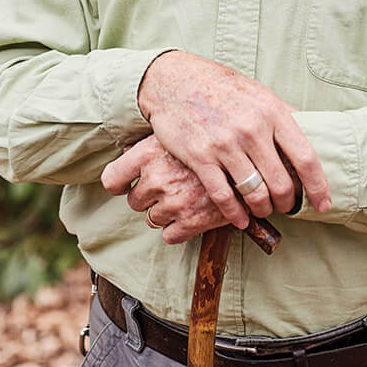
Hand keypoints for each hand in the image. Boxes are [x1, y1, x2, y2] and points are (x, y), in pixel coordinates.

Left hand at [100, 135, 228, 243]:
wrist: (253, 157)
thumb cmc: (215, 140)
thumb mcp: (180, 131)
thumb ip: (152, 145)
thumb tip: (128, 153)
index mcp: (149, 152)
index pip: (112, 179)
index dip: (120, 185)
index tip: (127, 185)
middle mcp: (158, 177)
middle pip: (135, 201)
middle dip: (150, 198)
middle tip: (172, 187)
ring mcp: (174, 200)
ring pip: (153, 219)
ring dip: (167, 212)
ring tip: (187, 198)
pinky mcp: (191, 221)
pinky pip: (170, 235)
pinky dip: (180, 229)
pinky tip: (193, 213)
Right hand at [137, 51, 330, 229]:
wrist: (175, 80)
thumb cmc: (221, 87)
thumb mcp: (259, 93)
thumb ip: (283, 115)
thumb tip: (312, 133)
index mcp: (272, 112)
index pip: (306, 157)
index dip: (318, 186)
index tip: (323, 204)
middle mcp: (252, 129)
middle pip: (282, 182)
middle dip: (288, 203)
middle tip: (286, 207)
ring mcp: (225, 144)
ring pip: (255, 193)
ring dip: (263, 209)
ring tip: (263, 210)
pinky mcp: (201, 157)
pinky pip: (224, 196)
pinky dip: (235, 214)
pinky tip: (240, 220)